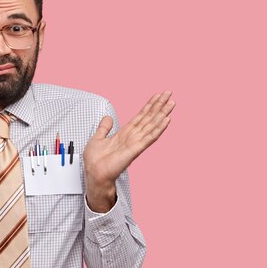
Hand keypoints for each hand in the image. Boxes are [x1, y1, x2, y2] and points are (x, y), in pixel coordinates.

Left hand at [83, 91, 174, 211]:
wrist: (94, 174)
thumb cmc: (95, 161)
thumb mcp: (97, 138)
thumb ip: (104, 128)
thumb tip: (107, 118)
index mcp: (124, 133)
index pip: (140, 116)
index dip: (149, 106)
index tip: (158, 96)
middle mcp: (132, 137)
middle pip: (148, 118)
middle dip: (159, 105)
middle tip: (169, 93)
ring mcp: (135, 143)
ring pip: (152, 125)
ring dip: (162, 113)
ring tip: (172, 103)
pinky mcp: (135, 150)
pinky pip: (149, 137)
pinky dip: (159, 128)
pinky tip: (167, 119)